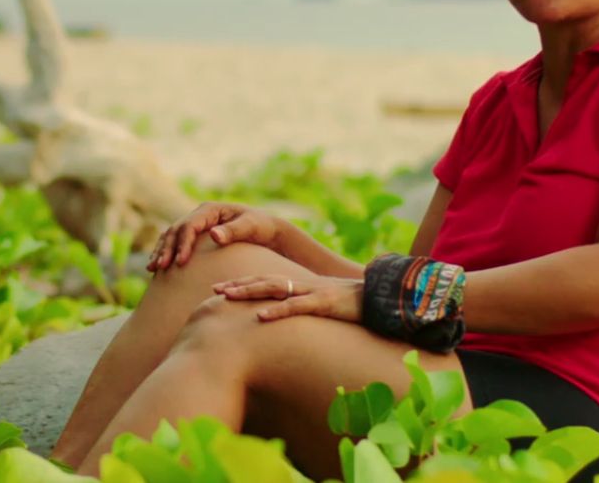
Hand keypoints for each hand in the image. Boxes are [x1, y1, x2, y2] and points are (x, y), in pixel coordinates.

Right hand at [147, 202, 280, 272]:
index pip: (190, 226)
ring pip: (171, 236)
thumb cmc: (261, 227)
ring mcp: (196, 224)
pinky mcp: (196, 235)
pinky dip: (166, 253)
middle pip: (176, 230)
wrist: (267, 231)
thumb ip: (233, 231)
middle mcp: (200, 214)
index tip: (180, 263)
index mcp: (210, 210)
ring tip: (152, 269)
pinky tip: (158, 268)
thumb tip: (214, 234)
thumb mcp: (251, 227)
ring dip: (161, 251)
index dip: (183, 244)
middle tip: (160, 268)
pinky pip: (175, 242)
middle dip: (167, 249)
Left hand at [212, 274, 363, 322]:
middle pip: (265, 281)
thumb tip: (289, 317)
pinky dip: (278, 310)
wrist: (383, 299)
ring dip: (250, 291)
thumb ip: (307, 307)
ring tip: (228, 296)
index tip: (221, 287)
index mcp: (302, 285)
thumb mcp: (326, 306)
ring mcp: (313, 292)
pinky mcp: (325, 303)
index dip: (244, 283)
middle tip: (214, 289)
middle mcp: (304, 284)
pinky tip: (261, 315)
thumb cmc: (354, 306)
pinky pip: (297, 306)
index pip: (267, 281)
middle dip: (239, 285)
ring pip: (275, 288)